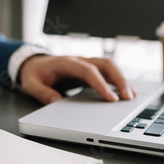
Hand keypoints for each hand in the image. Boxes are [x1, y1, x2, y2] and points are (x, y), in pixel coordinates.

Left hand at [18, 55, 135, 103]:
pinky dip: (118, 82)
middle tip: (127, 97)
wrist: (32, 64)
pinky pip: (107, 74)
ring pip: (109, 68)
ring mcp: (85, 65)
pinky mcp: (89, 72)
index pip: (88, 71)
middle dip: (118, 80)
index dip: (101, 84)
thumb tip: (56, 102)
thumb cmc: (34, 73)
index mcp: (66, 63)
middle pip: (105, 64)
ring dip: (121, 80)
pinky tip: (126, 93)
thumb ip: (42, 93)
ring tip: (131, 97)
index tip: (110, 98)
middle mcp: (79, 61)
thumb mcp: (31, 84)